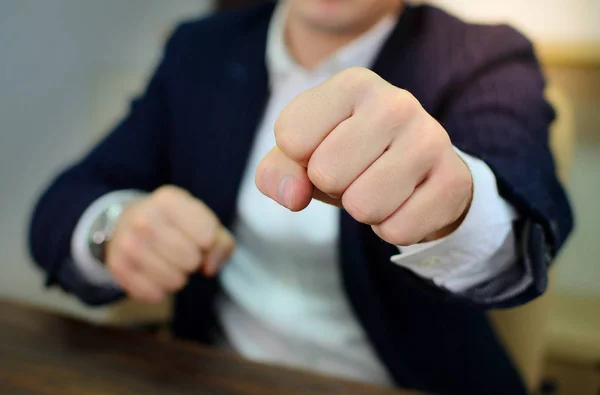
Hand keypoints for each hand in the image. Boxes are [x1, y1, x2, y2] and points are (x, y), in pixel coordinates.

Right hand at [106, 186, 234, 303]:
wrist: (126, 221)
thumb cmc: (173, 223)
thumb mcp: (202, 220)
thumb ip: (220, 243)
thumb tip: (209, 268)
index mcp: (168, 200)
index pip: (207, 235)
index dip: (208, 243)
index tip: (198, 237)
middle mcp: (144, 218)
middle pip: (191, 260)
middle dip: (193, 261)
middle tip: (182, 252)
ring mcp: (127, 243)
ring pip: (175, 281)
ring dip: (178, 277)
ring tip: (169, 261)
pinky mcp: (117, 267)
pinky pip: (154, 294)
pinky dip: (161, 290)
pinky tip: (155, 273)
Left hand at [256, 67, 472, 245]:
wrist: (420, 173)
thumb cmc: (351, 158)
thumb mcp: (303, 157)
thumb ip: (277, 171)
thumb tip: (292, 194)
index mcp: (353, 84)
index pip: (290, 136)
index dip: (299, 160)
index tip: (324, 151)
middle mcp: (396, 102)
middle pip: (326, 173)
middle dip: (334, 188)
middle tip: (357, 175)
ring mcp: (430, 138)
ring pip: (363, 206)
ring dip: (363, 211)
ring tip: (379, 189)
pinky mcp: (453, 179)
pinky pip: (397, 229)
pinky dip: (391, 228)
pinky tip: (404, 203)